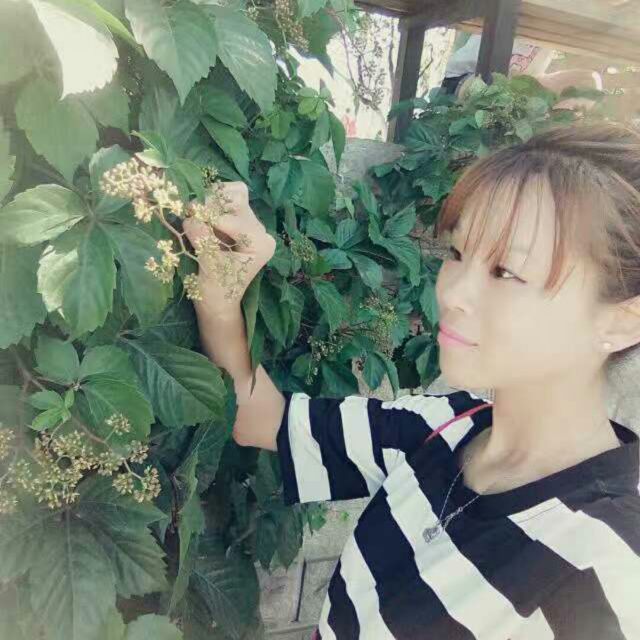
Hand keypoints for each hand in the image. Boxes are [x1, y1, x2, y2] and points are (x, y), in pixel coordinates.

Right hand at [183, 181, 275, 315]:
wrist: (218, 303)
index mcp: (260, 243)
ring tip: (196, 219)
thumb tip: (190, 216)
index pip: (235, 218)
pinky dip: (210, 207)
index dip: (210, 217)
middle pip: (237, 200)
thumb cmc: (216, 290)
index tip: (189, 218)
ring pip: (231, 196)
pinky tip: (202, 222)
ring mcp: (251, 225)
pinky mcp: (239, 223)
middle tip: (191, 215)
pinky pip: (225, 202)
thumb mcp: (209, 265)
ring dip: (210, 204)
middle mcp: (261, 231)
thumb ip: (202, 239)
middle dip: (211, 205)